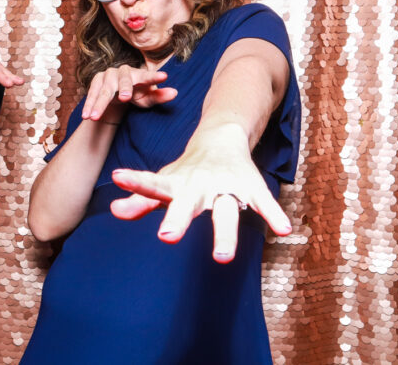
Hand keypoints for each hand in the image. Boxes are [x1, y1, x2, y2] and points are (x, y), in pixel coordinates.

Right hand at [81, 65, 176, 121]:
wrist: (119, 92)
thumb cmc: (138, 95)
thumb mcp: (148, 99)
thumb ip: (160, 96)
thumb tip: (175, 93)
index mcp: (140, 75)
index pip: (148, 76)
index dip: (154, 77)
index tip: (164, 76)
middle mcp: (124, 72)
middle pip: (124, 80)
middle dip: (124, 88)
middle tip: (125, 98)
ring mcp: (109, 74)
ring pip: (105, 90)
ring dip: (99, 103)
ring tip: (94, 117)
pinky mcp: (97, 79)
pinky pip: (92, 93)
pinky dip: (89, 105)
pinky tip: (86, 116)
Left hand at [109, 128, 290, 262]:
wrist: (221, 137)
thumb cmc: (187, 171)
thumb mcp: (165, 182)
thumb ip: (141, 200)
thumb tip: (115, 211)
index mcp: (177, 184)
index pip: (153, 184)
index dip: (136, 184)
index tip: (119, 178)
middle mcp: (199, 185)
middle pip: (187, 203)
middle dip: (177, 219)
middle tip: (166, 237)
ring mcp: (225, 187)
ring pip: (225, 211)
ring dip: (224, 234)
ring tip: (222, 259)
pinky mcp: (250, 188)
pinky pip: (263, 204)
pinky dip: (273, 215)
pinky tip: (282, 230)